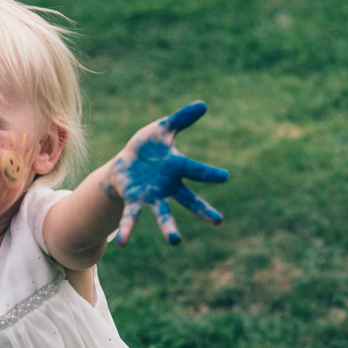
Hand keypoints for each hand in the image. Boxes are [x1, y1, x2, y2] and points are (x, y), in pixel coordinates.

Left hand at [108, 102, 228, 245]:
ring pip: (163, 213)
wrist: (126, 164)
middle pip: (188, 199)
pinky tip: (123, 243)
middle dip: (202, 210)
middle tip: (218, 221)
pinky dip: (128, 229)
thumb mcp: (162, 129)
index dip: (209, 173)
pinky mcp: (135, 201)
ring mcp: (153, 197)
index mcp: (178, 168)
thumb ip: (180, 119)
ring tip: (175, 241)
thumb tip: (203, 104)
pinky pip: (131, 216)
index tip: (224, 176)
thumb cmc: (148, 147)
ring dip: (169, 227)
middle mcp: (169, 187)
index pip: (196, 170)